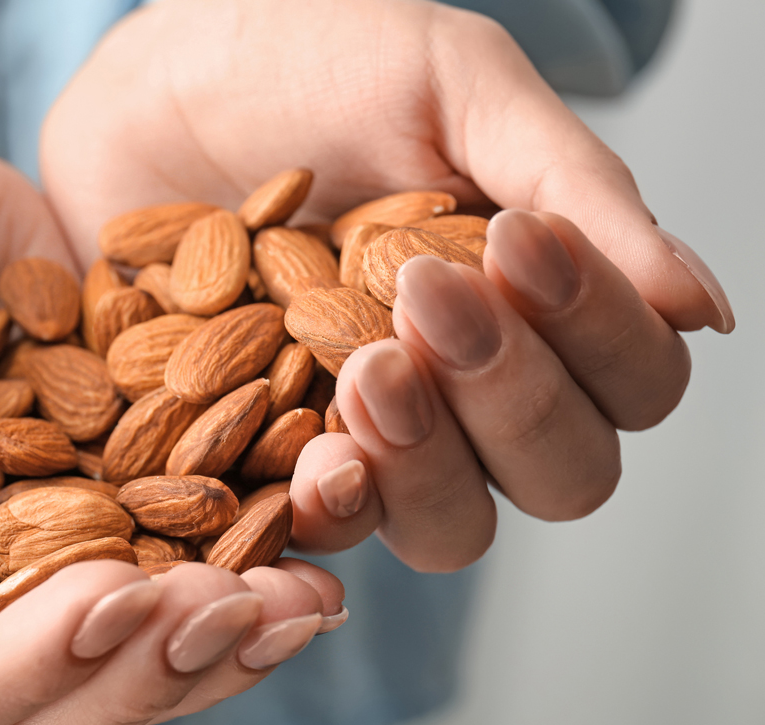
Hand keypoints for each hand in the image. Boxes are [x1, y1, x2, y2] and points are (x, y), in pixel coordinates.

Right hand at [0, 88, 341, 724]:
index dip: (32, 671)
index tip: (110, 597)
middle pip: (65, 702)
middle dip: (154, 666)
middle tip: (236, 603)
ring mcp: (44, 558)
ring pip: (146, 647)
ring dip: (230, 632)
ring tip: (305, 593)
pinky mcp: (116, 491)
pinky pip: (194, 549)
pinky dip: (260, 547)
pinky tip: (322, 516)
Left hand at [41, 0, 733, 568]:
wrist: (152, 87)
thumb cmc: (307, 66)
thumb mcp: (452, 87)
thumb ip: (573, 186)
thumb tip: (701, 308)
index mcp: (535, 308)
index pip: (631, 380)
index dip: (596, 334)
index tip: (515, 244)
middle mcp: (467, 393)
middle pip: (561, 473)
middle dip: (514, 398)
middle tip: (432, 299)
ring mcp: (370, 438)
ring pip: (456, 528)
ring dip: (433, 462)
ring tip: (373, 369)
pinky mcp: (266, 463)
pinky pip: (325, 531)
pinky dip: (335, 504)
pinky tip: (320, 458)